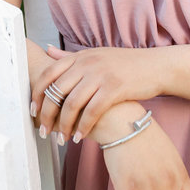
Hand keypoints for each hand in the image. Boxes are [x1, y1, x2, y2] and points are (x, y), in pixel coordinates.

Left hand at [29, 44, 158, 142]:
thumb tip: (47, 51)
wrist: (156, 66)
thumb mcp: (96, 55)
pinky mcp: (114, 89)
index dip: (37, 95)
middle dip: (47, 115)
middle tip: (43, 131)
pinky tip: (79, 137)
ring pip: (72, 104)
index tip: (33, 112)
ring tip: (62, 139)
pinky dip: (83, 127)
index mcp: (80, 57)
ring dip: (64, 125)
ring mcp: (101, 75)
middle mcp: (88, 64)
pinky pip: (92, 112)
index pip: (49, 74)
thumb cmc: (125, 64)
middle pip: (57, 92)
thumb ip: (71, 56)